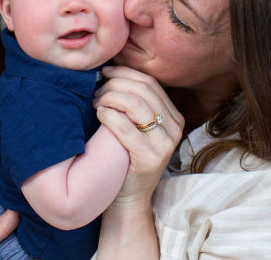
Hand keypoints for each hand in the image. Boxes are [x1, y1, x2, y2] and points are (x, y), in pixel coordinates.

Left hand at [93, 66, 183, 205]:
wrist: (128, 198)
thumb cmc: (127, 157)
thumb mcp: (139, 128)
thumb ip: (134, 104)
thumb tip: (111, 72)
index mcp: (175, 117)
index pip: (150, 83)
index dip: (126, 73)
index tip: (105, 72)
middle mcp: (175, 128)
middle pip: (142, 91)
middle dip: (115, 85)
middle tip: (96, 91)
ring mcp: (164, 144)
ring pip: (136, 104)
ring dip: (110, 97)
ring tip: (96, 102)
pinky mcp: (149, 158)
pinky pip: (126, 127)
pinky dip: (109, 115)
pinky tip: (99, 114)